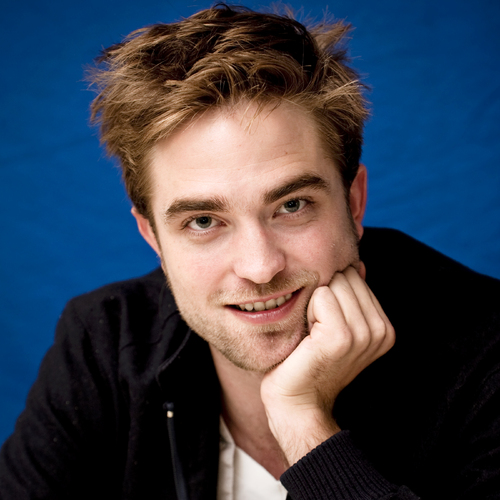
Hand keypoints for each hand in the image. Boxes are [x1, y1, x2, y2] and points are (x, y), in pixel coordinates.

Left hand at [260, 265, 394, 465]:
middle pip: (345, 276)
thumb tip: (358, 263)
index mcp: (383, 326)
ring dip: (314, 304)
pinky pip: (321, 296)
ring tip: (312, 333)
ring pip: (333, 283)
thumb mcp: (336, 323)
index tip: (324, 323)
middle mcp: (380, 330)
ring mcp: (363, 334)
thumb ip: (350, 295)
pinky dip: (307, 310)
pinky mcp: (341, 337)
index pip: (355, 274)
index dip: (331, 293)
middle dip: (324, 294)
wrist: (296, 400)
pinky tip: (307, 337)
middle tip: (316, 328)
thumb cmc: (308, 358)